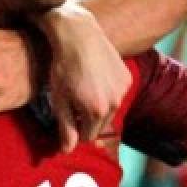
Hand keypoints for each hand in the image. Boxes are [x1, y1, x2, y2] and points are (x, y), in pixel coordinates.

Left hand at [35, 1, 131, 151]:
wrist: (78, 34)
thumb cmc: (62, 67)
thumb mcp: (59, 99)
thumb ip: (65, 127)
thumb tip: (67, 151)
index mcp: (96, 110)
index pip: (86, 136)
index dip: (73, 130)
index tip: (65, 118)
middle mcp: (114, 102)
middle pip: (100, 126)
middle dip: (86, 120)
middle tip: (73, 102)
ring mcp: (123, 89)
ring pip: (109, 112)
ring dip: (97, 108)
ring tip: (83, 90)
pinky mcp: (127, 77)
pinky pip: (117, 95)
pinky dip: (107, 93)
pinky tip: (94, 79)